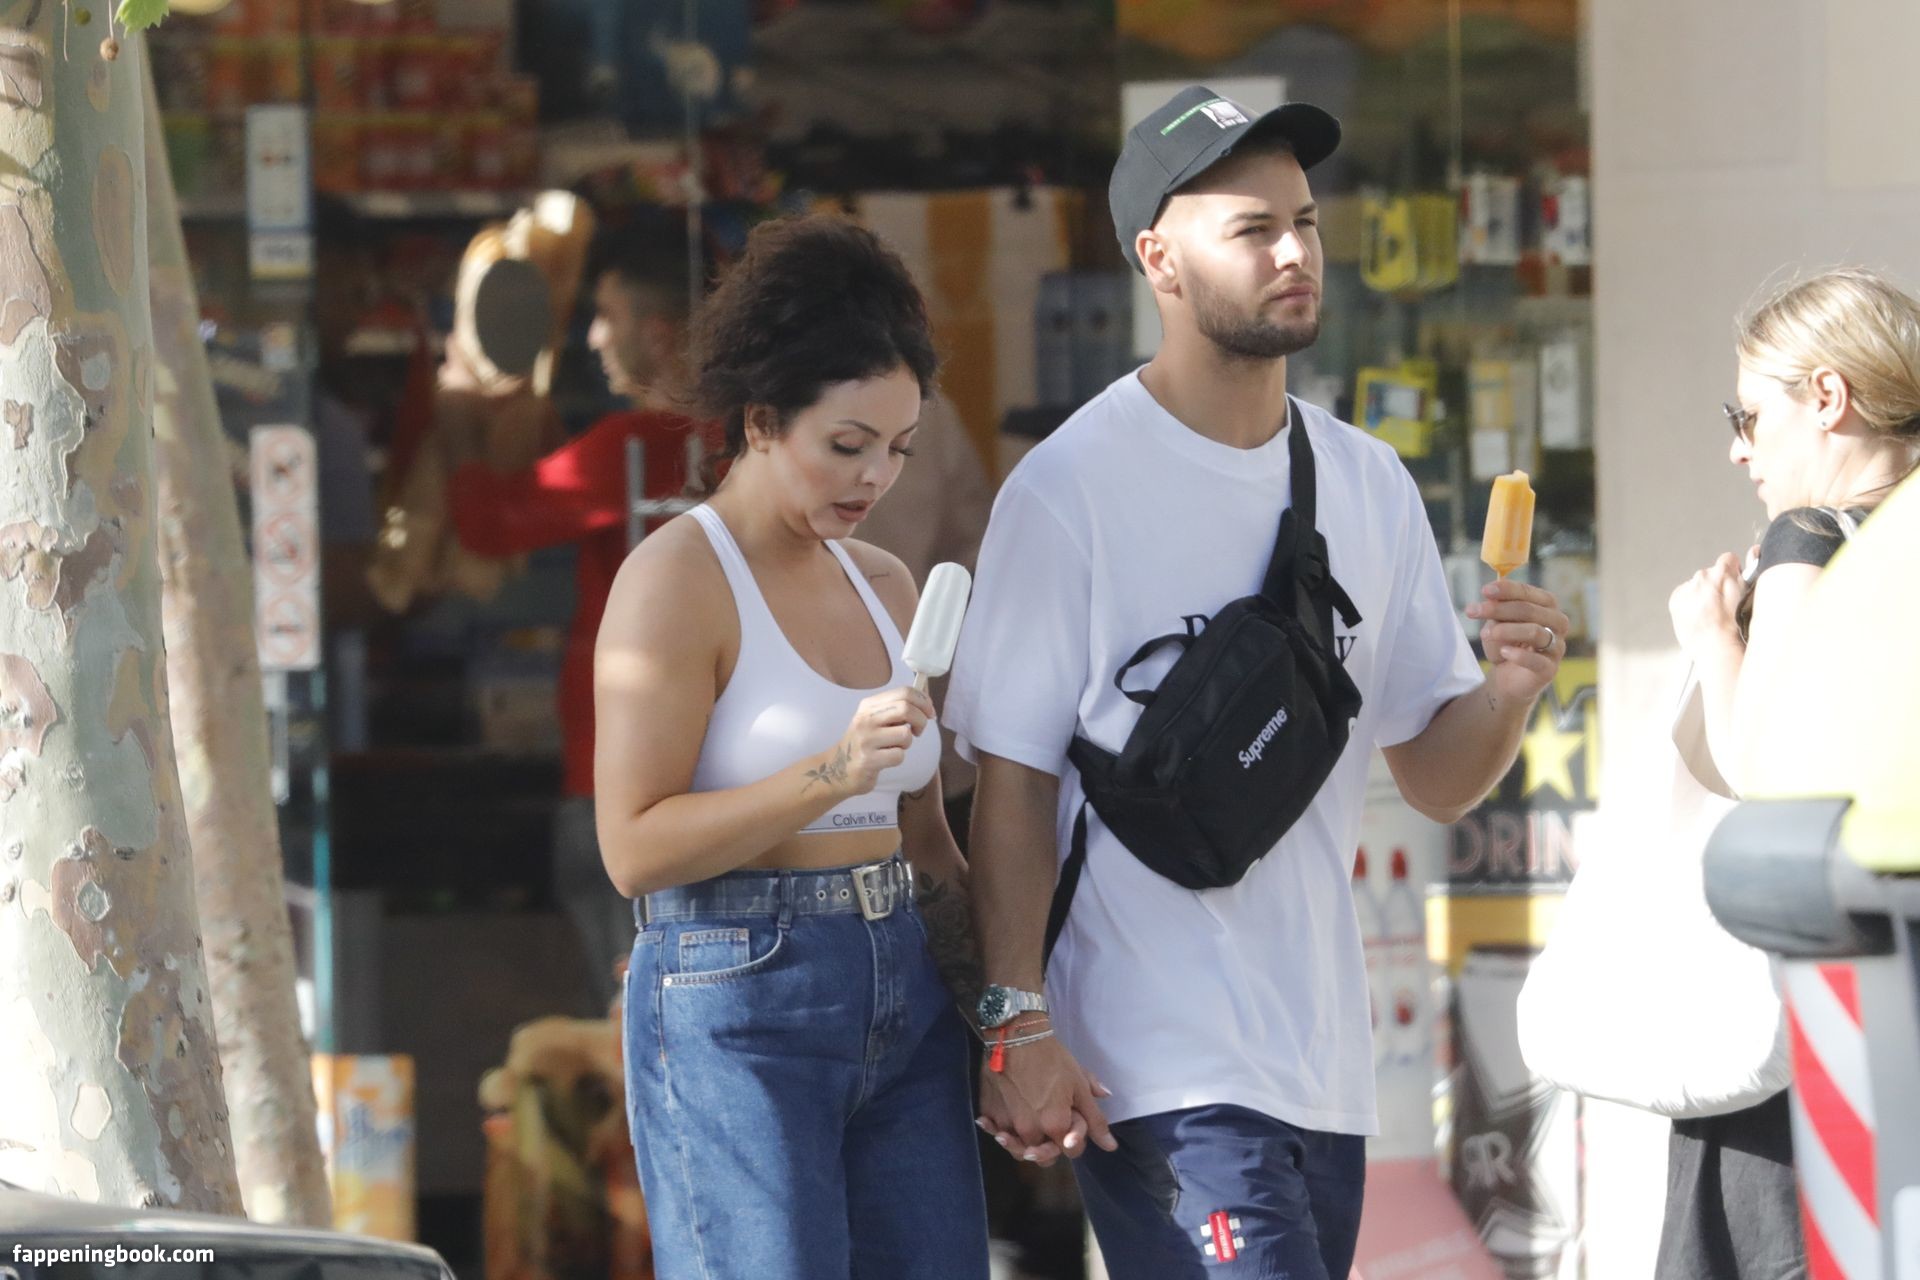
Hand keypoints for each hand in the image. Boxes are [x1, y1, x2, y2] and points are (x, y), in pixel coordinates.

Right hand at [823, 687, 934, 797]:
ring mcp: (866, 739)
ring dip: (907, 743)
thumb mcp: (873, 720)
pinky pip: (898, 756)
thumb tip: (926, 703)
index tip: (929, 713)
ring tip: (896, 747)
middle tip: (918, 731)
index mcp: (869, 705)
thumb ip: (895, 710)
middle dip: (921, 720)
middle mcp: (866, 719)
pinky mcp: (868, 760)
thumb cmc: (863, 744)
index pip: (904, 692)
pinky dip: (898, 758)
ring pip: (905, 734)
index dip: (923, 701)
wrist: (837, 770)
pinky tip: (886, 759)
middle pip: (906, 708)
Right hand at [978, 1034, 1114, 1164]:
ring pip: (1017, 1150)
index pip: (1071, 1152)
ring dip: (1024, 1145)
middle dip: (1050, 1148)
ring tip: (1028, 1127)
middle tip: (1050, 1129)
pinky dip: (999, 1130)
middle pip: (1043, 1157)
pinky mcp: (988, 1113)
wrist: (1016, 1034)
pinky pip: (995, 1132)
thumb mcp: (1078, 1084)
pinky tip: (1001, 1121)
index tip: (1071, 1123)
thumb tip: (1110, 1145)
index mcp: (1055, 1125)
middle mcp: (1029, 1131)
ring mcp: (1006, 1124)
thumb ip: (1094, 1119)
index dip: (1075, 1140)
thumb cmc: (1051, 1058)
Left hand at [1466, 579, 1569, 704]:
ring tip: (1485, 634)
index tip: (1485, 590)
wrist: (1508, 678)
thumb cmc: (1506, 644)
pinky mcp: (1550, 669)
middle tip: (1474, 611)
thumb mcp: (1497, 624)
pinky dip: (1519, 655)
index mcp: (1546, 606)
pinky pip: (1538, 661)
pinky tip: (1504, 652)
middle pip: (1531, 610)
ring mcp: (1556, 647)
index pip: (1529, 592)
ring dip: (1507, 630)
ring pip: (1535, 632)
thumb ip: (1496, 612)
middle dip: (1500, 609)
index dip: (1508, 589)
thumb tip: (1489, 597)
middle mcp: (1557, 624)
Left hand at [1668, 551, 1748, 659]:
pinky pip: (1683, 595)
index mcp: (1722, 573)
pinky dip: (1689, 603)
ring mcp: (1687, 589)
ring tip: (1711, 614)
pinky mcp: (1676, 600)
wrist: (1717, 648)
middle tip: (1723, 604)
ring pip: (1696, 585)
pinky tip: (1699, 616)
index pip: (1728, 559)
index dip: (1733, 571)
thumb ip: (1752, 569)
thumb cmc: (1738, 626)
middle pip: (1711, 574)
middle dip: (1716, 585)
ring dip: (1702, 594)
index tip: (1733, 582)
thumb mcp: (1751, 595)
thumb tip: (1754, 550)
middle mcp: (1702, 577)